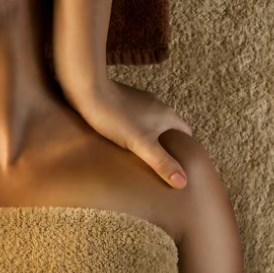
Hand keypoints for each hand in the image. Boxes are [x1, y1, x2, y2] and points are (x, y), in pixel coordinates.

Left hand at [64, 78, 193, 189]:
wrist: (88, 90)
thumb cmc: (114, 117)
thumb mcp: (140, 144)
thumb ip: (162, 162)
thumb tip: (183, 182)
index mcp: (167, 115)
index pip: (186, 134)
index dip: (185, 150)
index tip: (179, 165)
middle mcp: (157, 105)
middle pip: (169, 128)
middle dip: (166, 145)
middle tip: (159, 163)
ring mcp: (140, 100)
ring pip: (151, 122)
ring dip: (149, 136)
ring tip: (140, 153)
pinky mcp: (124, 99)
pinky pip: (136, 117)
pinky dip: (134, 128)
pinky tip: (122, 138)